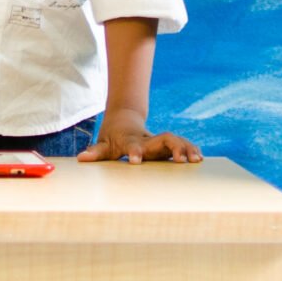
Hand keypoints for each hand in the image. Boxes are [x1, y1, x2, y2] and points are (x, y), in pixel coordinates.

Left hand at [79, 111, 202, 164]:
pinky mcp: (167, 145)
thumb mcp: (103, 144)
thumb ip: (95, 152)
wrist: (125, 119)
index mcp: (131, 141)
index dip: (134, 153)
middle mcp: (148, 140)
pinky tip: (199, 158)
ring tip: (196, 160)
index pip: (133, 146)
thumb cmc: (113, 136)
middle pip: (163, 139)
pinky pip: (181, 145)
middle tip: (180, 160)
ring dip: (186, 149)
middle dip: (173, 148)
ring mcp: (159, 141)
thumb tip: (82, 158)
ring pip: (176, 140)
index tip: (136, 161)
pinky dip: (190, 150)